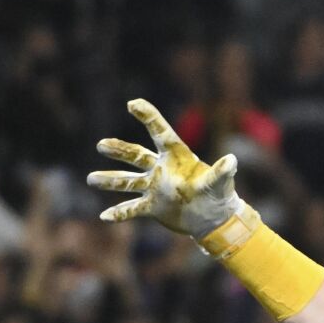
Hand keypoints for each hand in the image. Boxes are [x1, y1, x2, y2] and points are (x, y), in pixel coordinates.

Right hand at [88, 99, 243, 237]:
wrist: (214, 219)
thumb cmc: (219, 196)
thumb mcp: (219, 184)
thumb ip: (222, 172)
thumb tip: (232, 160)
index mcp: (176, 158)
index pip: (160, 133)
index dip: (149, 117)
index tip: (133, 103)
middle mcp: (161, 170)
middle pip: (136, 156)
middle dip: (119, 150)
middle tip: (102, 145)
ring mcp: (155, 188)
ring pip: (127, 181)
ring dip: (110, 180)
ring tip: (91, 179)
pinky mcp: (153, 207)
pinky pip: (132, 208)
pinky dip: (119, 213)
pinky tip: (104, 216)